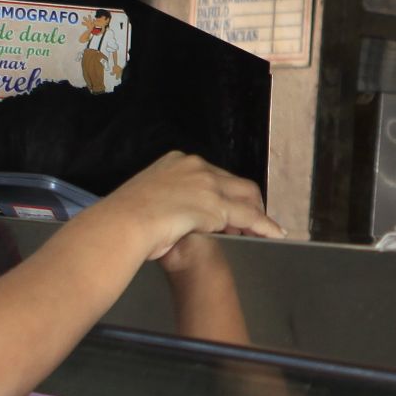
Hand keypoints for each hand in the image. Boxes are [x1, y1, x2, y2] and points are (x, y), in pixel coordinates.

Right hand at [85, 154, 281, 263]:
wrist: (122, 225)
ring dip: (257, 215)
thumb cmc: (123, 218)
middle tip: (250, 222)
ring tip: (265, 230)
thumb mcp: (146, 199)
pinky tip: (272, 234)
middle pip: (234, 183)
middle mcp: (195, 166)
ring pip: (246, 198)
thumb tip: (172, 216)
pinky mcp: (217, 206)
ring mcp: (207, 184)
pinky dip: (264, 225)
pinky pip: (249, 217)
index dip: (224, 194)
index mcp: (176, 161)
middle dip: (247, 202)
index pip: (212, 175)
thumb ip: (165, 201)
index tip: (227, 208)